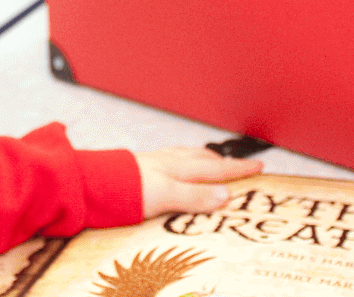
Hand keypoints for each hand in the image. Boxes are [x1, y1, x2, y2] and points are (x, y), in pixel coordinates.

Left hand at [135, 146, 262, 218]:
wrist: (95, 183)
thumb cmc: (126, 187)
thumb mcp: (166, 194)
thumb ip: (195, 196)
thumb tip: (226, 195)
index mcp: (180, 166)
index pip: (216, 168)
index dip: (238, 169)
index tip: (258, 166)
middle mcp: (169, 161)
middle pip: (203, 159)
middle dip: (224, 161)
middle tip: (240, 163)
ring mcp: (155, 161)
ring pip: (187, 156)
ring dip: (203, 158)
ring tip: (211, 160)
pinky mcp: (141, 166)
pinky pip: (171, 159)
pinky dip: (183, 161)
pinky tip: (175, 165)